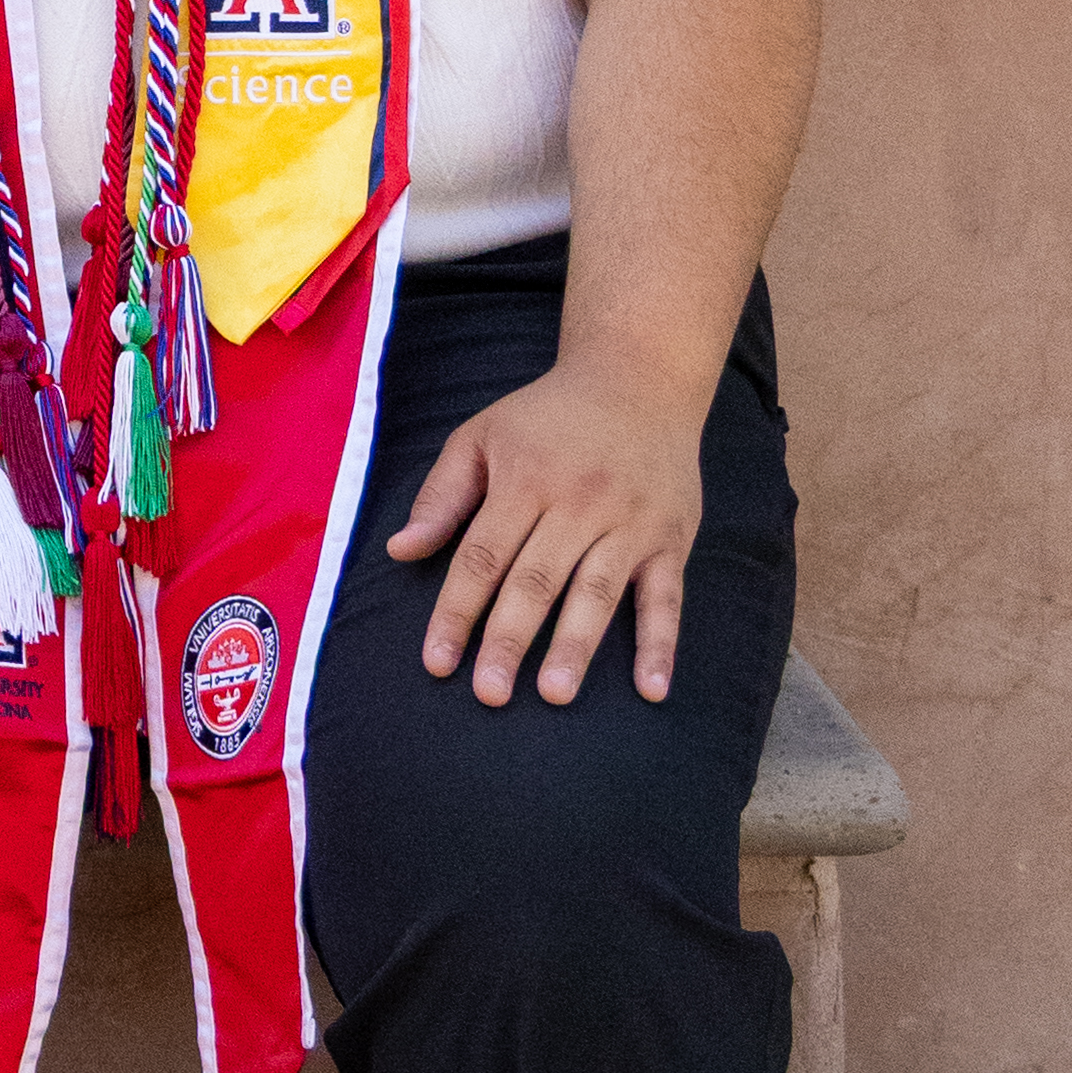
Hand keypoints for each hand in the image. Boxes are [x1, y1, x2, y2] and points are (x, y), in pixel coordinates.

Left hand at [382, 357, 704, 705]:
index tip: (437, 663)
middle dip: (510, 639)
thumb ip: (441, 496)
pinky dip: (661, 644)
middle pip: (537, 580)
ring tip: (554, 694)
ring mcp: (629, 522)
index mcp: (525, 480)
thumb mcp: (481, 437)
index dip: (456, 611)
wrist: (639, 377)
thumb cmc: (546, 416)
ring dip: (577, 646)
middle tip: (489, 694)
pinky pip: (667, 597)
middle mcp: (578, 503)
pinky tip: (651, 689)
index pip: (482, 557)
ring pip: (598, 592)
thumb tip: (400, 551)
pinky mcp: (671, 538)